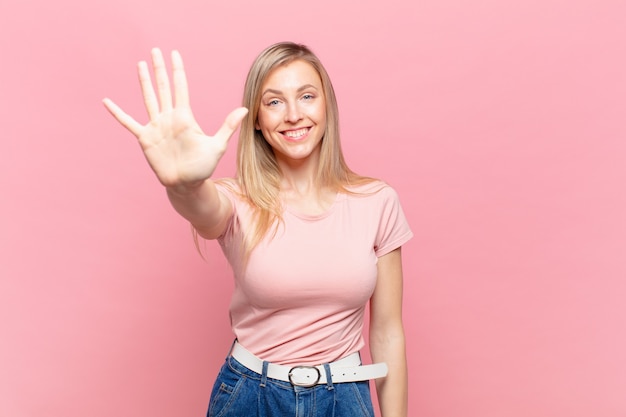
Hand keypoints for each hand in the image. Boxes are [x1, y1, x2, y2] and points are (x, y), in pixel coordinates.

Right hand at [103, 48, 247, 189]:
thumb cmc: (203, 167)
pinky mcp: (145, 138)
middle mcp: (169, 118)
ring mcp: (156, 127)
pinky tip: (107, 102)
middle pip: (163, 88)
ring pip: (148, 99)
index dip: (177, 70)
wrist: (186, 184)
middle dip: (159, 69)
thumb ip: (227, 126)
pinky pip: (128, 123)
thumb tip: (245, 109)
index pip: (180, 87)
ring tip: (140, 64)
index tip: (174, 54)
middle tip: (155, 50)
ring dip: (144, 82)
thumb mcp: (217, 145)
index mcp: (185, 117)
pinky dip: (117, 113)